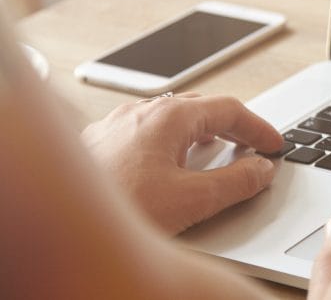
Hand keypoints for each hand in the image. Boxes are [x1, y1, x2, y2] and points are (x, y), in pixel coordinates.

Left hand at [81, 93, 283, 234]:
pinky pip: (145, 133)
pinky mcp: (99, 145)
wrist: (54, 223)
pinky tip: (167, 166)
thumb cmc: (116, 208)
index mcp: (169, 115)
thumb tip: (261, 170)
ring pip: (170, 119)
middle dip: (231, 126)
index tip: (274, 145)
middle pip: (201, 108)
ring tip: (216, 153)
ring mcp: (116, 125)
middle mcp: (141, 112)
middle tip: (252, 147)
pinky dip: (170, 144)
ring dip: (199, 134)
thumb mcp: (190, 200)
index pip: (229, 109)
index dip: (258, 128)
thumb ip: (235, 182)